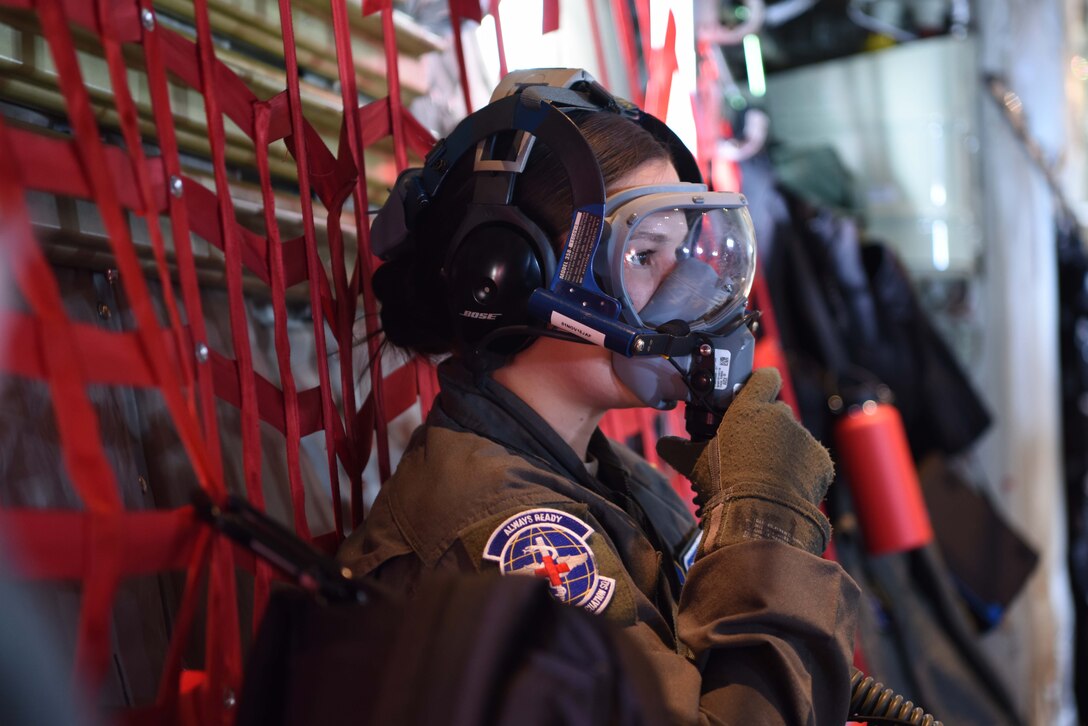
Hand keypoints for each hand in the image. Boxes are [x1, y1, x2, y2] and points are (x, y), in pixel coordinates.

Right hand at [657, 367, 833, 556]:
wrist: (760, 514)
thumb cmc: (723, 481)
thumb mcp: (693, 463)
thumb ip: (677, 448)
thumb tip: (662, 445)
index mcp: (751, 408)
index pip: (766, 377)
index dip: (761, 383)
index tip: (754, 395)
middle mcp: (782, 416)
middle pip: (778, 411)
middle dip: (768, 425)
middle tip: (752, 448)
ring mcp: (805, 438)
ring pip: (794, 438)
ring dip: (785, 450)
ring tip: (769, 476)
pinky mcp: (822, 461)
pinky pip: (812, 461)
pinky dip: (803, 471)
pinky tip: (787, 487)